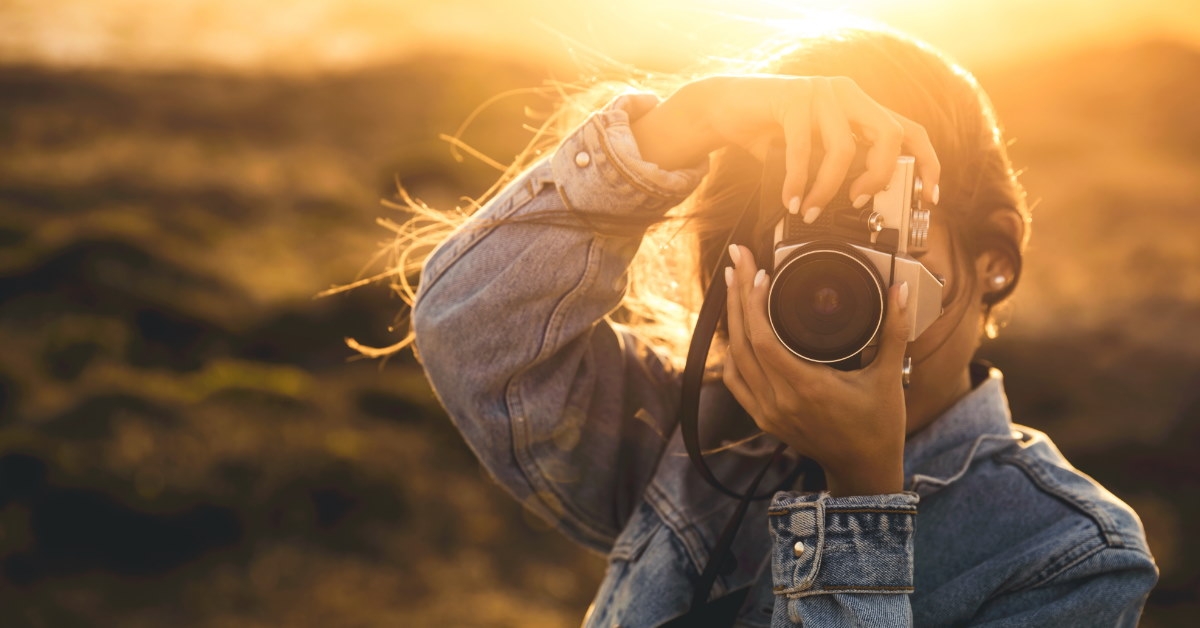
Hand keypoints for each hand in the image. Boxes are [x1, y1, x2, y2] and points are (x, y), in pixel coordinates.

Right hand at [629, 75, 939, 219]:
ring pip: (843, 147)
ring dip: (828, 189)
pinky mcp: (793, 97)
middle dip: (879, 176)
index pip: (909, 130)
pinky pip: (803, 149)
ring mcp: (821, 91)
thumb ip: (836, 167)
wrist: (722, 107)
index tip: (930, 197)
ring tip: (813, 212)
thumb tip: (858, 207)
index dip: (927, 163)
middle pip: (889, 134)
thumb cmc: (769, 133)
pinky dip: (798, 182)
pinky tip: (791, 200)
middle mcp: (847, 94)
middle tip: (859, 202)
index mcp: (859, 106)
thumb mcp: (811, 153)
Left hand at [722, 245, 910, 496]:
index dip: (755, 303)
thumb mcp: (889, 376)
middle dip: (737, 296)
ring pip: (734, 359)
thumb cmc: (879, 426)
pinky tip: (737, 329)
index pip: (763, 340)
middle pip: (742, 341)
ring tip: (734, 284)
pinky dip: (733, 352)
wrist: (864, 470)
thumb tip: (900, 291)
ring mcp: (767, 412)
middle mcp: (779, 401)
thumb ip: (894, 331)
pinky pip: (735, 380)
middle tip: (737, 259)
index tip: (760, 272)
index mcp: (806, 388)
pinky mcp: (763, 418)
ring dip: (731, 320)